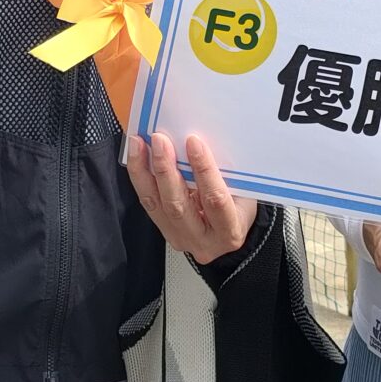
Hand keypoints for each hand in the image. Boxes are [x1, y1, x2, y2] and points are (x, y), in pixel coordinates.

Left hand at [126, 132, 255, 264]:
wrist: (229, 233)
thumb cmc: (240, 209)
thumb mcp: (244, 193)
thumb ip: (225, 174)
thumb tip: (199, 141)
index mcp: (229, 232)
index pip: (215, 200)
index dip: (204, 170)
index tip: (193, 142)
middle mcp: (202, 241)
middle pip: (178, 205)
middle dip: (166, 169)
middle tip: (160, 140)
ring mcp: (179, 238)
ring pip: (156, 204)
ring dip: (145, 170)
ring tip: (139, 144)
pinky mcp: (163, 230)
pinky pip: (148, 202)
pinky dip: (140, 176)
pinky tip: (136, 156)